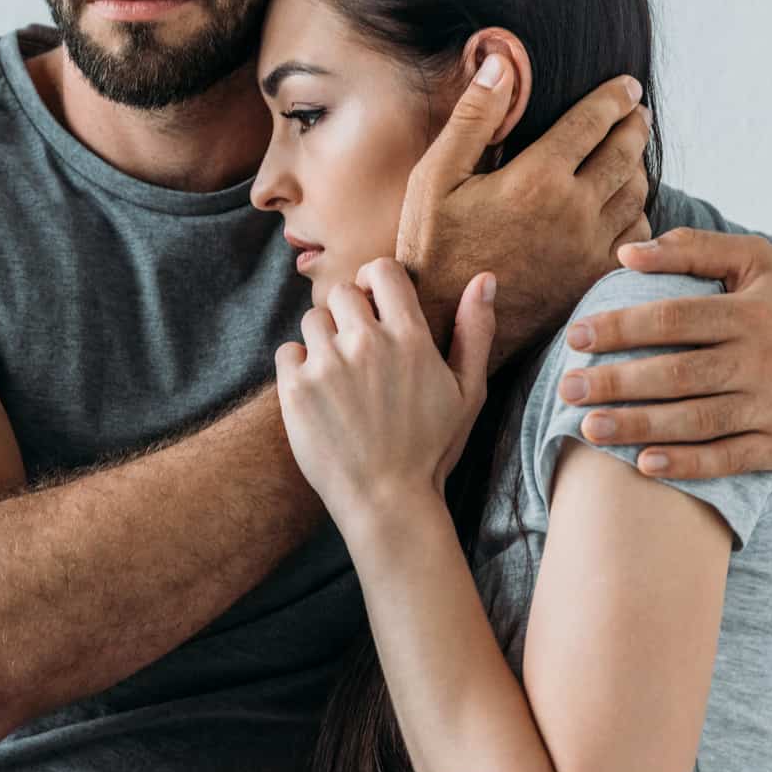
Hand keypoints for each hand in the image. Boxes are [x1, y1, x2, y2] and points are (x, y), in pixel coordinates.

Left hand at [274, 258, 497, 530]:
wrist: (387, 501)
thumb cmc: (431, 448)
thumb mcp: (468, 392)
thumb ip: (475, 331)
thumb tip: (484, 278)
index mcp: (409, 338)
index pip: (380, 271)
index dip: (374, 282)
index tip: (374, 304)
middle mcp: (366, 344)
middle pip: (341, 292)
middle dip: (347, 313)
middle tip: (357, 350)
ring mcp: (327, 365)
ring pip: (312, 320)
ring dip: (322, 340)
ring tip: (339, 378)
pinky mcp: (295, 388)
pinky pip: (287, 351)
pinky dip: (298, 367)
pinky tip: (318, 395)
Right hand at [396, 57, 650, 366]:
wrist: (444, 322)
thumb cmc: (432, 247)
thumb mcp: (435, 178)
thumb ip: (472, 118)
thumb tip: (501, 64)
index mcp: (537, 178)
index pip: (594, 121)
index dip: (615, 97)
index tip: (627, 85)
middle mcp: (574, 211)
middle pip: (626, 153)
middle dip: (635, 126)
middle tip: (637, 113)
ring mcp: (590, 248)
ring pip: (637, 193)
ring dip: (639, 166)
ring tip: (632, 154)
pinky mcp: (594, 279)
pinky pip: (638, 238)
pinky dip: (638, 214)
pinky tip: (624, 207)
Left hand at [556, 228, 771, 477]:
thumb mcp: (757, 265)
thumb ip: (693, 251)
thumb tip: (626, 252)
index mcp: (750, 313)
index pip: (673, 319)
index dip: (621, 327)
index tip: (575, 337)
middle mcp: (762, 359)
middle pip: (677, 373)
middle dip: (617, 382)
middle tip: (567, 388)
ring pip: (697, 419)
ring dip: (640, 426)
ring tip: (588, 428)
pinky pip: (731, 458)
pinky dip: (688, 464)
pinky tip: (645, 464)